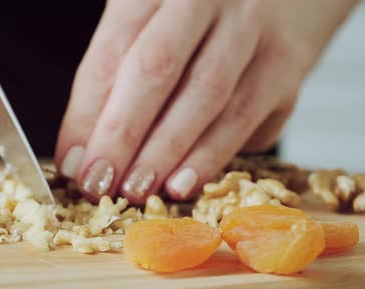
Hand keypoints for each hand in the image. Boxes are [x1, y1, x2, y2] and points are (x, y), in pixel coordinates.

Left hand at [55, 0, 357, 202]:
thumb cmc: (190, 22)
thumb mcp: (140, 32)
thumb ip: (105, 84)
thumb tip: (78, 159)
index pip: (116, 48)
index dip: (90, 112)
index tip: (76, 165)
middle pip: (160, 67)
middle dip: (125, 133)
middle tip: (101, 184)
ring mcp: (256, 28)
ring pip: (209, 97)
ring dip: (169, 153)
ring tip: (139, 190)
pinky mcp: (288, 66)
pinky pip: (248, 118)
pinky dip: (212, 157)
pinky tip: (184, 183)